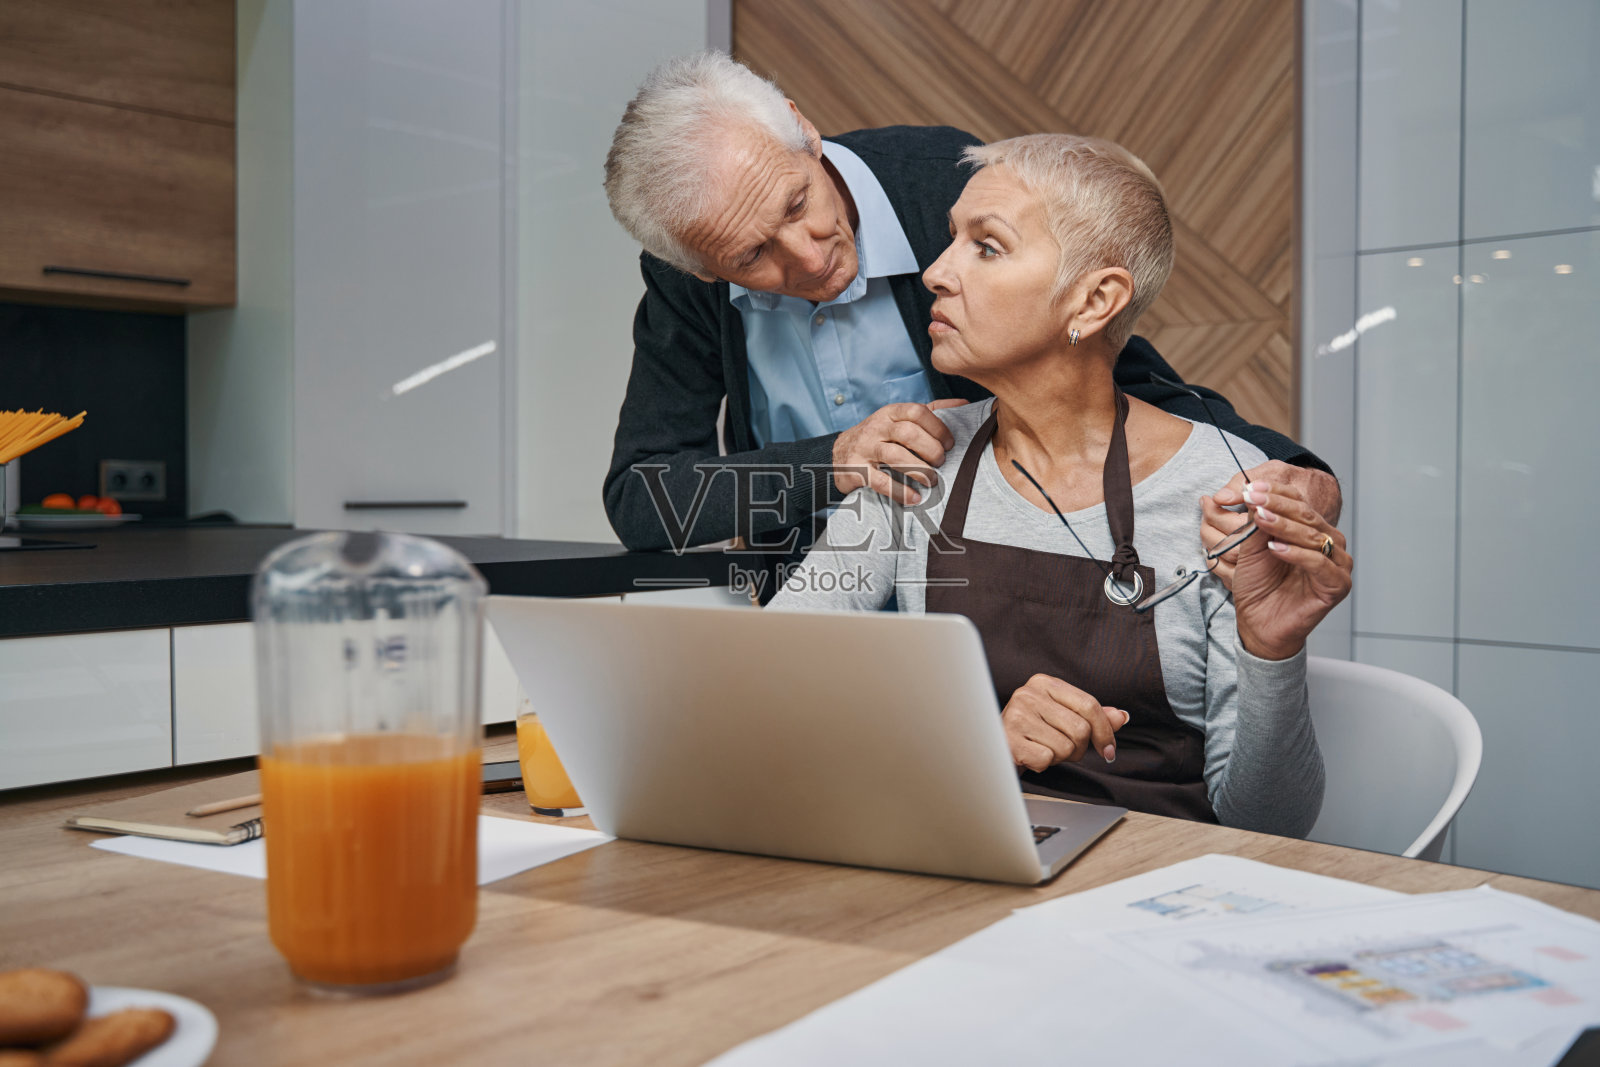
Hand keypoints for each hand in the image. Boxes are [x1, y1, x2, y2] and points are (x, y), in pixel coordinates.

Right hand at [832, 400, 968, 504]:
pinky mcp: (857, 470)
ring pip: (895, 456)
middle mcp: (876, 427)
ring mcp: (865, 448)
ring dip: (919, 470)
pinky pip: (880, 481)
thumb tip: (964, 403)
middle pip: (908, 433)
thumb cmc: (878, 438)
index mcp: (890, 413)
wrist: (836, 455)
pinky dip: (900, 491)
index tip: (949, 444)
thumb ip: (930, 411)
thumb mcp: (898, 420)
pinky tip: (914, 498)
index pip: (917, 412)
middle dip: (930, 449)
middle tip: (941, 463)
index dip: (937, 427)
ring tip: (932, 481)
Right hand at [1001, 674, 1129, 772]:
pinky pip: (1046, 759)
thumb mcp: (1064, 717)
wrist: (996, 745)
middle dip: (1079, 748)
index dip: (1105, 731)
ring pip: (1065, 747)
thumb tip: (1121, 717)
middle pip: (1081, 729)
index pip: (1089, 705)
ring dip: (1059, 757)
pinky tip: (1031, 755)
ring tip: (1043, 748)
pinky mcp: (1008, 739)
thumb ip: (1093, 716)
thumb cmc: (1034, 730)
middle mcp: (1028, 694)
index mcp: (1045, 683)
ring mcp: (1016, 715)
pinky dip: (1043, 764)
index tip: (1109, 750)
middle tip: (1065, 749)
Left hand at [1202, 463, 1341, 587]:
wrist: (1258, 621)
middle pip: (1307, 516)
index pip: (1298, 502)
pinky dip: (1296, 553)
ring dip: (1285, 526)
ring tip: (1261, 518)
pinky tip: (1275, 548)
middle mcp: (1329, 543)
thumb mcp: (1251, 546)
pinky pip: (1319, 564)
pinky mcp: (1338, 585)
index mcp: (1313, 530)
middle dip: (1278, 505)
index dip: (1275, 492)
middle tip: (1254, 498)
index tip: (1251, 487)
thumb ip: (1257, 522)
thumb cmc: (1258, 584)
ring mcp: (1337, 564)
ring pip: (1314, 536)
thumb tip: (1254, 493)